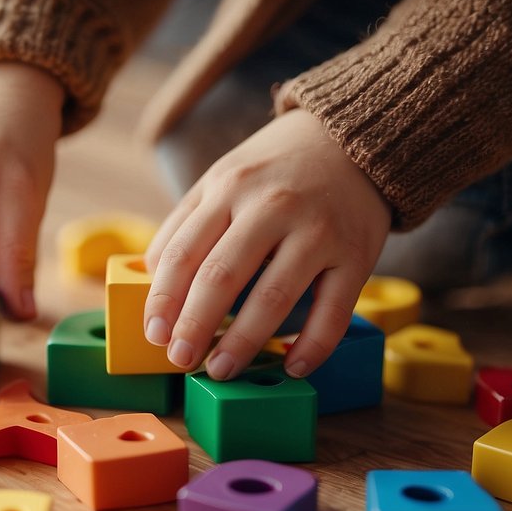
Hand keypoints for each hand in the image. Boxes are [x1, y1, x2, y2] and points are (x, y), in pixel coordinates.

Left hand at [143, 108, 390, 380]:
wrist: (354, 140)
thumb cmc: (276, 171)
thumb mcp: (224, 178)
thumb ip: (187, 223)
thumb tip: (154, 281)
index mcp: (229, 188)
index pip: (184, 252)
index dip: (163, 299)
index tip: (155, 334)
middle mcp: (272, 207)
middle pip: (222, 276)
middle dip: (195, 326)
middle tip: (180, 360)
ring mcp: (317, 231)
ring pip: (274, 297)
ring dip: (243, 342)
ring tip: (222, 370)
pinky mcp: (357, 255)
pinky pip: (334, 312)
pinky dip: (312, 346)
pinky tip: (292, 367)